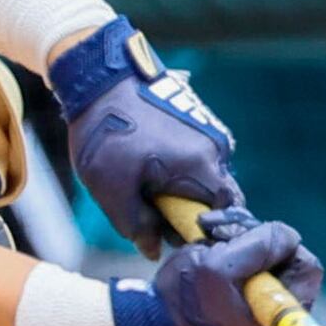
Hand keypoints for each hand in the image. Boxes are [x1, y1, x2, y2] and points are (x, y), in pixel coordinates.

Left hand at [48, 18, 239, 253]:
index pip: (225, 214)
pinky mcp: (198, 120)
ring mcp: (209, 130)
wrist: (100, 76)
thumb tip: (153, 250)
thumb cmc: (105, 131)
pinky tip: (148, 164)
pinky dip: (178, 168)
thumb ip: (135, 226)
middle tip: (153, 213)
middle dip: (187, 211)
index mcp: (200, 167)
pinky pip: (196, 157)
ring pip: (205, 177)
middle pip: (215, 197)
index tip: (175, 236)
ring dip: (181, 188)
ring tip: (145, 184)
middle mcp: (216, 148)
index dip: (202, 232)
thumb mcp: (111, 188)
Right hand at [121, 212, 319, 325]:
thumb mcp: (222, 267)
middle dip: (256, 238)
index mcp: (279, 317)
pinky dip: (232, 248)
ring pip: (267, 254)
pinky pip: (250, 261)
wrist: (152, 323)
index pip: (307, 267)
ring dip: (239, 239)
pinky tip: (208, 247)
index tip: (249, 241)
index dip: (283, 245)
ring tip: (209, 239)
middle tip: (221, 234)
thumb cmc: (185, 301)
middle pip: (287, 257)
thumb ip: (262, 245)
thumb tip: (290, 235)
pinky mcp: (244, 296)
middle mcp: (275, 314)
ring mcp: (259, 305)